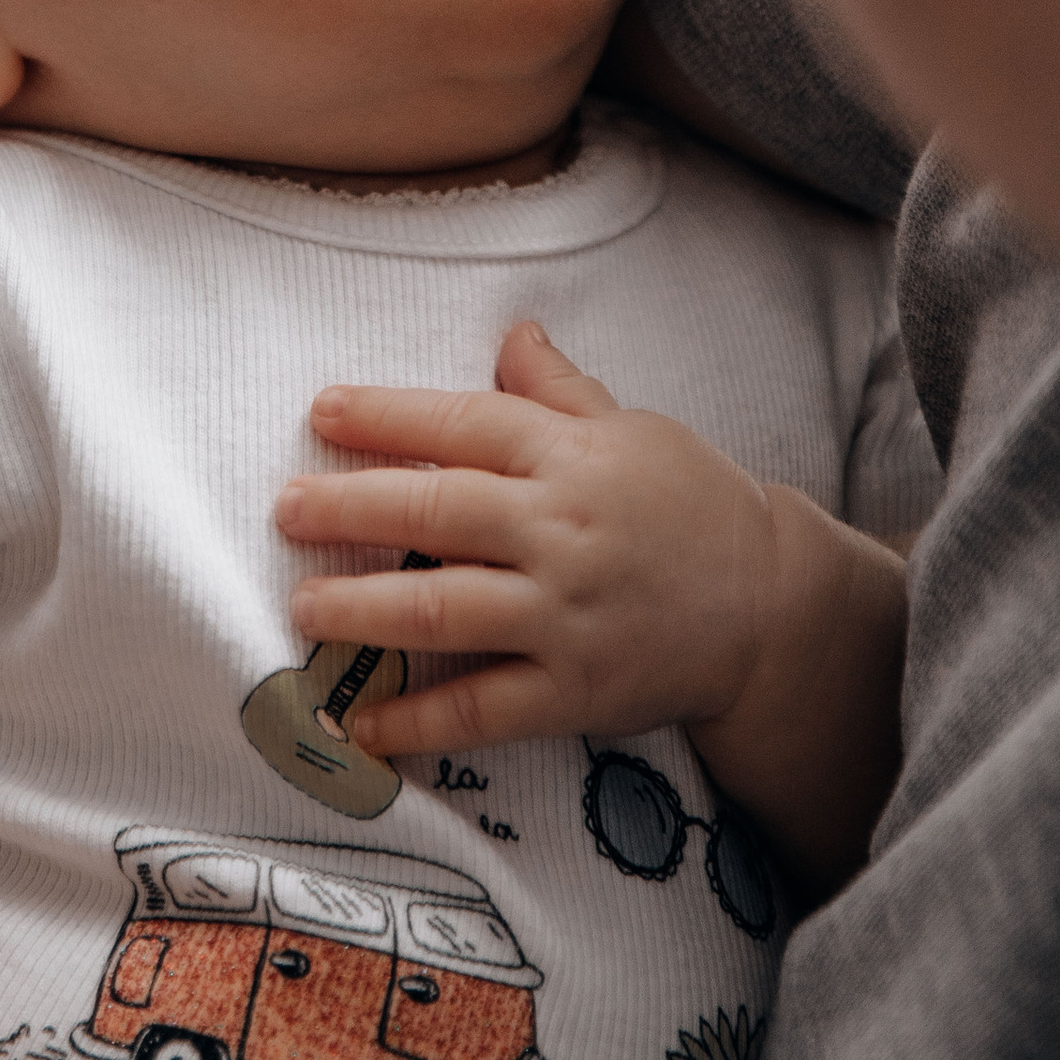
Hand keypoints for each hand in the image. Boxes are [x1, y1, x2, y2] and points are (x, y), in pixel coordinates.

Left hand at [273, 319, 788, 757]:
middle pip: (435, 511)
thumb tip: (510, 334)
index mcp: (571, 455)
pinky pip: (481, 709)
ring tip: (304, 605)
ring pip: (442, 609)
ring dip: (362, 609)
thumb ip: (558, 390)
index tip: (321, 411)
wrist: (772, 608)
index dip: (385, 416)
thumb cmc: (692, 506)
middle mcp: (561, 530)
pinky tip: (364, 726)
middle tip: (287, 509)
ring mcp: (565, 614)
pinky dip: (418, 721)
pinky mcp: (573, 691)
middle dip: (349, 507)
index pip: (462, 423)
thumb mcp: (631, 428)